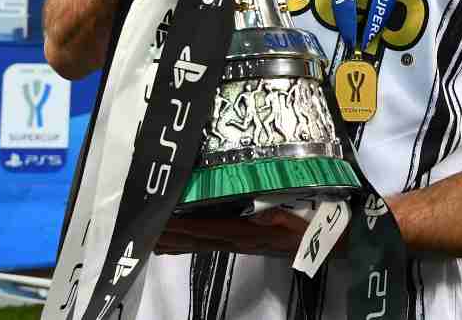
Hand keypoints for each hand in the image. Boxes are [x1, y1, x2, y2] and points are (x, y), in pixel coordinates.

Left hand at [154, 209, 310, 257]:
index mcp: (244, 232)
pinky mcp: (238, 243)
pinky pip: (204, 245)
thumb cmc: (307, 224)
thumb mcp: (294, 218)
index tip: (159, 219)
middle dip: (168, 234)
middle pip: (193, 239)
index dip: (181, 225)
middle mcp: (234, 239)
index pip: (205, 229)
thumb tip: (259, 216)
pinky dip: (184, 245)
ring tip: (147, 237)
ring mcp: (235, 243)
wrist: (321, 243)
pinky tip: (171, 245)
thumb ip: (276, 218)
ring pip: (196, 244)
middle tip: (141, 227)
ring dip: (172, 241)